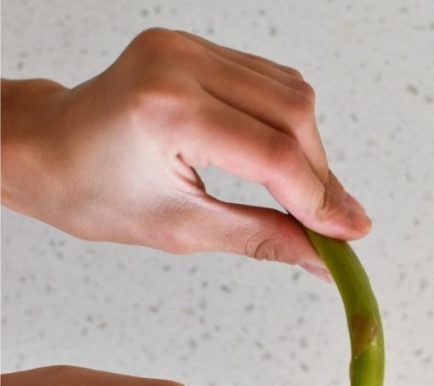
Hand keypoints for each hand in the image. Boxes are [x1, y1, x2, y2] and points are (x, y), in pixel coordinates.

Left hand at [0, 28, 369, 273]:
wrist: (49, 149)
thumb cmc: (98, 194)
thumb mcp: (184, 230)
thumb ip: (262, 238)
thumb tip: (324, 259)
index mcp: (168, 111)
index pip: (273, 153)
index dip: (320, 199)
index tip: (350, 236)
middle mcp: (179, 63)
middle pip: (292, 113)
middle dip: (320, 174)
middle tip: (334, 226)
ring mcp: (186, 45)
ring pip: (289, 91)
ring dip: (310, 149)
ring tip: (306, 199)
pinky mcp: (193, 44)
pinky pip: (266, 79)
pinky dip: (287, 125)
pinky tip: (283, 163)